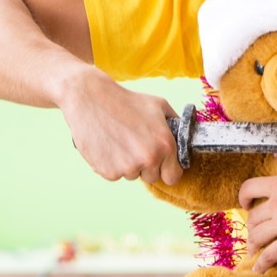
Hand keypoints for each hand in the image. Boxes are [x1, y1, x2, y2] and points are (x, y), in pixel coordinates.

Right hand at [58, 68, 182, 185]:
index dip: (166, 169)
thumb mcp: (158, 105)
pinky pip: (114, 175)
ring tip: (118, 140)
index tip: (159, 162)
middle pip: (152, 177)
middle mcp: (148, 159)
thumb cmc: (125, 101)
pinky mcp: (108, 172)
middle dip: (146, 165)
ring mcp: (127, 167)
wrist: (90, 99)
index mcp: (165, 145)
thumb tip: (186, 136)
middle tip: (134, 144)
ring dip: (127, 164)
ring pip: (132, 175)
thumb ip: (175, 123)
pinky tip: (107, 145)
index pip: (173, 177)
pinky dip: (111, 164)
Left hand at [239, 154, 276, 271]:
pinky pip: (271, 255)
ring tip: (253, 249)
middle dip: (251, 224)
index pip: (249, 189)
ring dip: (253, 243)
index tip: (245, 203)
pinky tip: (258, 268)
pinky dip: (262, 263)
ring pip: (257, 236)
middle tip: (255, 229)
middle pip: (252, 216)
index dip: (243, 197)